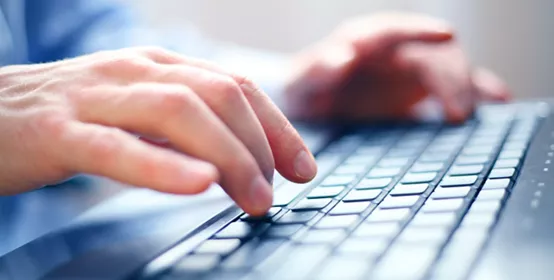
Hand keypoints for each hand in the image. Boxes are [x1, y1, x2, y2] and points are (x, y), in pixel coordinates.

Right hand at [0, 47, 316, 215]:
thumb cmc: (70, 116)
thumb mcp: (136, 109)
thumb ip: (183, 128)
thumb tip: (236, 159)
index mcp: (157, 65)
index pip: (235, 86)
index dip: (277, 127)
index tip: (303, 167)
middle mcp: (133, 70)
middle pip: (218, 95)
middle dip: (261, 146)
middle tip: (277, 193)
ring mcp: (95, 97)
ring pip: (178, 112)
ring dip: (229, 157)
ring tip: (254, 198)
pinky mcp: (57, 132)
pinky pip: (117, 147)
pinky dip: (163, 166)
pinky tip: (199, 185)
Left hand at [283, 12, 510, 122]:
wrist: (312, 107)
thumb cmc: (304, 91)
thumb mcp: (301, 83)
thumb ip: (317, 69)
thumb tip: (343, 56)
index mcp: (364, 41)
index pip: (396, 29)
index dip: (421, 30)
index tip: (446, 36)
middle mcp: (393, 50)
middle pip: (432, 51)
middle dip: (450, 75)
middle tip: (458, 112)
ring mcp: (410, 69)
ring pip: (449, 66)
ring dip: (465, 86)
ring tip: (468, 115)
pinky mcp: (421, 89)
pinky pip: (454, 86)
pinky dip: (476, 91)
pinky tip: (496, 102)